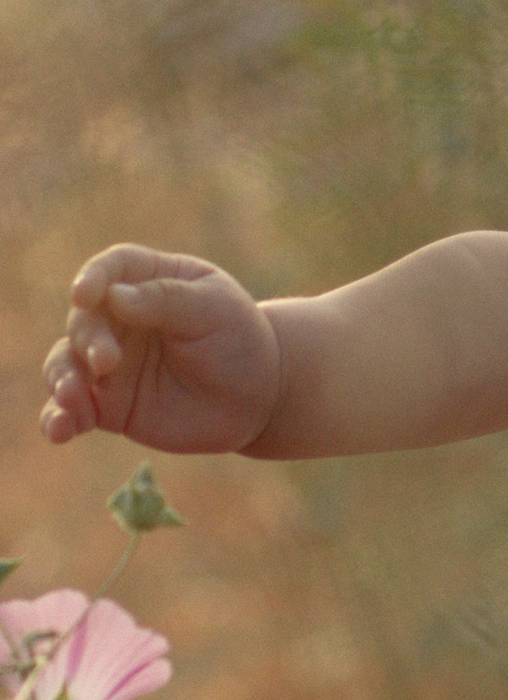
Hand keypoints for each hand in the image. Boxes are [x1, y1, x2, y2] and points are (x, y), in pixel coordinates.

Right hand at [41, 246, 282, 454]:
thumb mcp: (214, 310)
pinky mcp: (106, 404)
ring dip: (61, 379)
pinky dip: (58, 418)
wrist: (257, 398)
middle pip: (85, 319)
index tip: (84, 295)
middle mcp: (120, 318)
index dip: (93, 277)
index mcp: (150, 280)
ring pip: (64, 364)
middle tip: (107, 362)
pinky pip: (70, 409)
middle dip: (88, 339)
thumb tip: (113, 296)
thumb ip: (166, 299)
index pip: (112, 268)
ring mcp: (108, 363)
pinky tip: (59, 431)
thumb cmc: (238, 341)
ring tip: (71, 398)